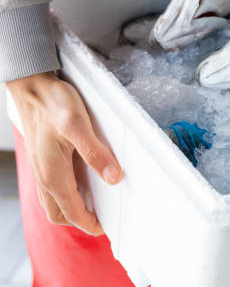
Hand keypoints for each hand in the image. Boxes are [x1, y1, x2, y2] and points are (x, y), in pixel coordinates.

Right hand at [7, 72, 122, 234]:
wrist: (32, 86)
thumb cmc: (53, 103)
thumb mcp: (78, 125)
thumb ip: (95, 152)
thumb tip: (113, 177)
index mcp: (53, 174)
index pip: (71, 211)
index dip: (89, 223)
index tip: (106, 227)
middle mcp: (44, 176)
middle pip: (60, 213)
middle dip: (80, 221)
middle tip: (103, 219)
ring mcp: (41, 168)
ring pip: (54, 202)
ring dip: (72, 209)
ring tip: (95, 205)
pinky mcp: (43, 159)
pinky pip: (53, 187)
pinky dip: (67, 195)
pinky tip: (83, 183)